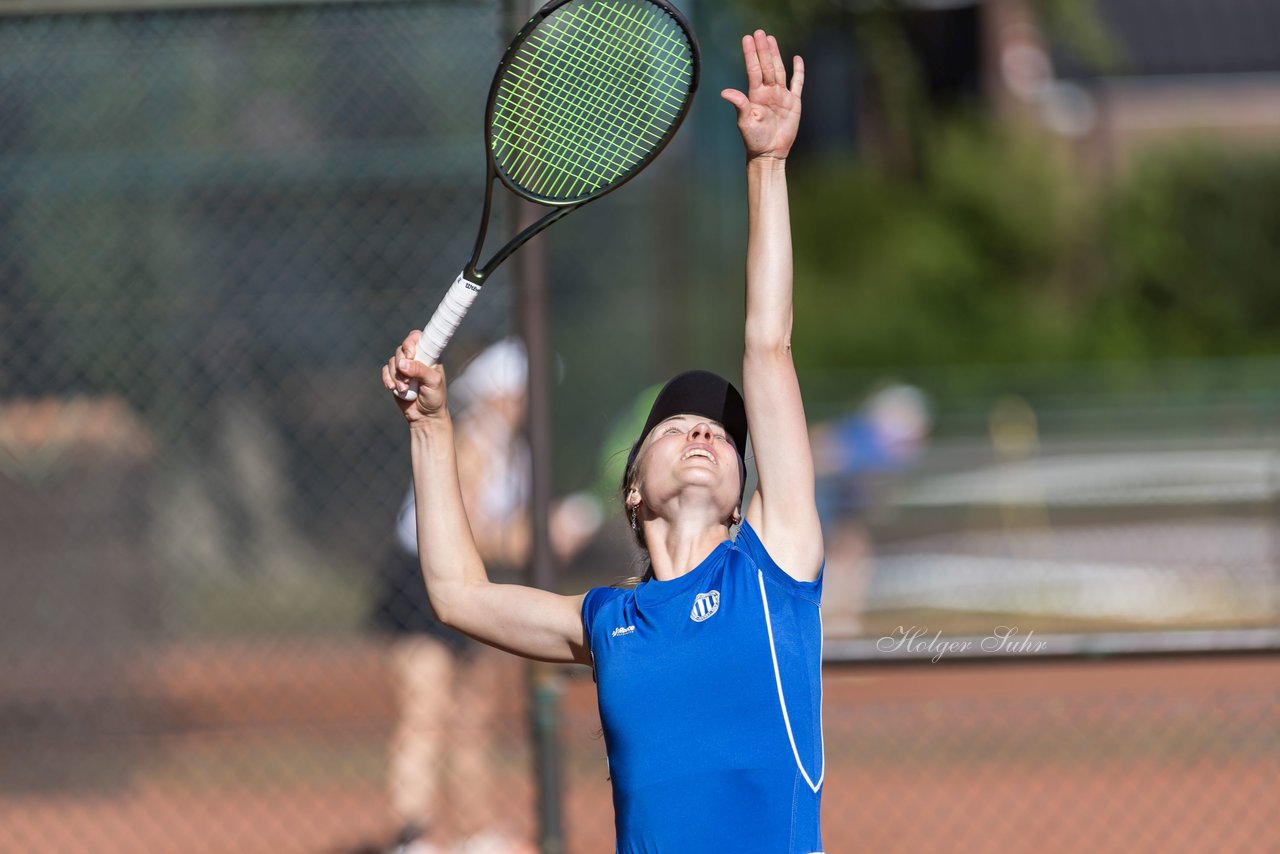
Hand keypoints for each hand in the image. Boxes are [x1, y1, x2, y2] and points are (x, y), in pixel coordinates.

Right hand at [382, 330, 447, 425]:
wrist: (425, 416)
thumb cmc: (435, 398)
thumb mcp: (433, 382)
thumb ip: (419, 370)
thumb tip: (402, 364)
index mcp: (429, 355)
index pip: (417, 337)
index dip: (411, 342)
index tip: (410, 354)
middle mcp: (416, 358)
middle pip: (401, 348)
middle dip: (401, 364)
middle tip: (407, 379)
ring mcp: (405, 367)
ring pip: (392, 361)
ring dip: (396, 376)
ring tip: (404, 389)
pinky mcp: (395, 377)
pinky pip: (385, 371)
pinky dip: (387, 379)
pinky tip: (393, 389)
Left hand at [720, 30, 803, 161]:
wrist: (769, 153)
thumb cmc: (754, 140)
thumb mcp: (745, 122)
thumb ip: (739, 104)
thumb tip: (725, 92)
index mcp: (755, 95)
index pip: (753, 69)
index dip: (751, 54)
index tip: (747, 38)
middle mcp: (768, 92)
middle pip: (766, 66)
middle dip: (762, 49)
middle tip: (759, 32)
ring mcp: (781, 96)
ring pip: (779, 70)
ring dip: (775, 54)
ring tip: (771, 39)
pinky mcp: (793, 103)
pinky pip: (797, 83)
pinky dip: (798, 71)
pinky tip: (796, 59)